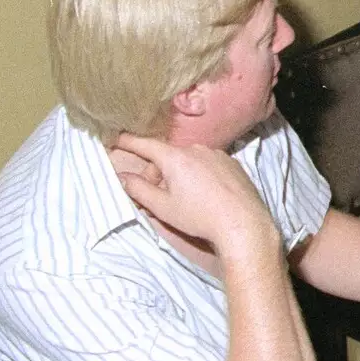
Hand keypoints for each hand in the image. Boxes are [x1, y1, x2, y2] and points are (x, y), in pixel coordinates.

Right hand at [114, 133, 275, 248]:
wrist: (243, 223)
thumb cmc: (199, 216)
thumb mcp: (162, 207)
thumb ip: (138, 189)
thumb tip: (121, 177)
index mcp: (176, 157)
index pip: (146, 145)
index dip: (129, 142)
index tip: (116, 138)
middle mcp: (197, 149)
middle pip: (167, 157)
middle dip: (157, 174)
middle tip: (155, 199)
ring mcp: (218, 154)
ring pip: (188, 161)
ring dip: (178, 175)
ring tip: (182, 200)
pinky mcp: (233, 163)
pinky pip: (207, 164)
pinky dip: (199, 175)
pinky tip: (204, 196)